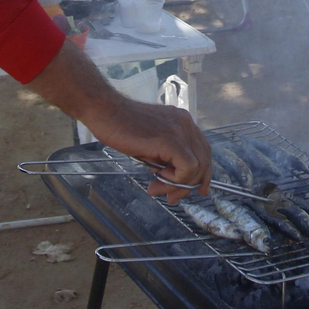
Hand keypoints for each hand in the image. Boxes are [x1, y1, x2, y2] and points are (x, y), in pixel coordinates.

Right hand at [26, 41, 209, 202]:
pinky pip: (187, 168)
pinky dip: (176, 179)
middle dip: (189, 185)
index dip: (201, 174)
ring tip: (156, 187)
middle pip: (204, 161)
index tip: (193, 190)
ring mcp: (179, 130)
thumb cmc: (120, 126)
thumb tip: (169, 182)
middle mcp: (186, 123)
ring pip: (197, 168)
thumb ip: (164, 158)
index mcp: (183, 122)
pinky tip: (157, 176)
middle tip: (170, 197)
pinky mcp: (169, 140)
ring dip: (178, 185)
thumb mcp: (150, 144)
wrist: (105, 111)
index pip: (203, 151)